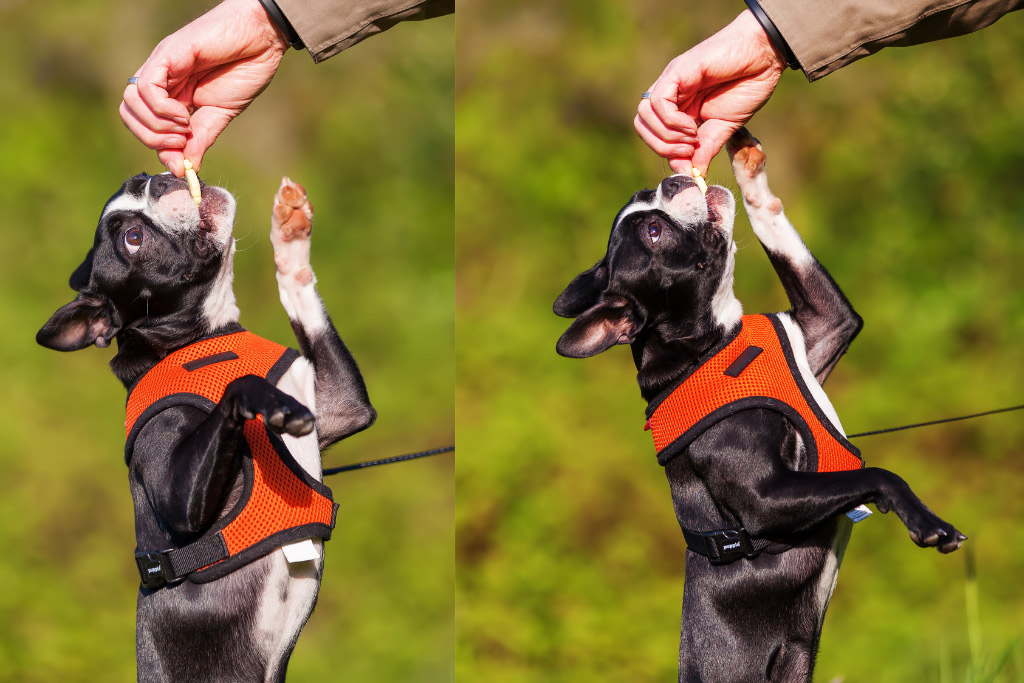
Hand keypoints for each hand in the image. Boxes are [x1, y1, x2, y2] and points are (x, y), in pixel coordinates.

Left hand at [119, 0, 290, 175]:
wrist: (262, 38)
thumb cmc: (245, 69)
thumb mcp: (221, 115)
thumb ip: (201, 139)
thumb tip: (186, 169)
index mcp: (171, 94)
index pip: (143, 124)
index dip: (158, 148)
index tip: (182, 163)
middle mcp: (160, 79)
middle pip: (128, 114)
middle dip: (152, 138)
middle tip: (182, 142)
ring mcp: (161, 65)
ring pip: (130, 101)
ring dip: (156, 125)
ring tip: (185, 126)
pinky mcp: (168, 54)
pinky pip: (145, 87)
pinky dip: (161, 108)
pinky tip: (183, 113)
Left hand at [635, 10, 785, 175]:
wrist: (765, 56)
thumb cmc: (747, 85)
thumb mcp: (724, 127)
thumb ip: (705, 150)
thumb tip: (692, 176)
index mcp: (678, 108)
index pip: (653, 135)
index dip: (667, 154)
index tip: (691, 162)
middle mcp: (670, 94)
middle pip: (642, 126)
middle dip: (662, 147)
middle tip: (689, 150)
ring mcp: (671, 82)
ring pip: (644, 114)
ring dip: (666, 134)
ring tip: (692, 137)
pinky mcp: (677, 71)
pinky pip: (658, 102)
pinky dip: (672, 121)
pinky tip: (692, 126)